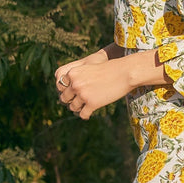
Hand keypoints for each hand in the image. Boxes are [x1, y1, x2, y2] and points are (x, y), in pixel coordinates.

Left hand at [54, 47, 169, 119]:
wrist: (124, 73)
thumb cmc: (108, 69)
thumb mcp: (88, 68)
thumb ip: (76, 77)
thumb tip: (67, 91)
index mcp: (72, 73)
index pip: (59, 86)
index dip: (65, 90)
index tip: (71, 93)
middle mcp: (75, 84)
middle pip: (64, 98)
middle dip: (71, 100)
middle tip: (78, 101)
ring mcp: (83, 94)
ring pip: (73, 107)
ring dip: (78, 108)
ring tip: (85, 106)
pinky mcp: (92, 103)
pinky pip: (83, 114)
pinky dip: (85, 114)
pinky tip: (89, 113)